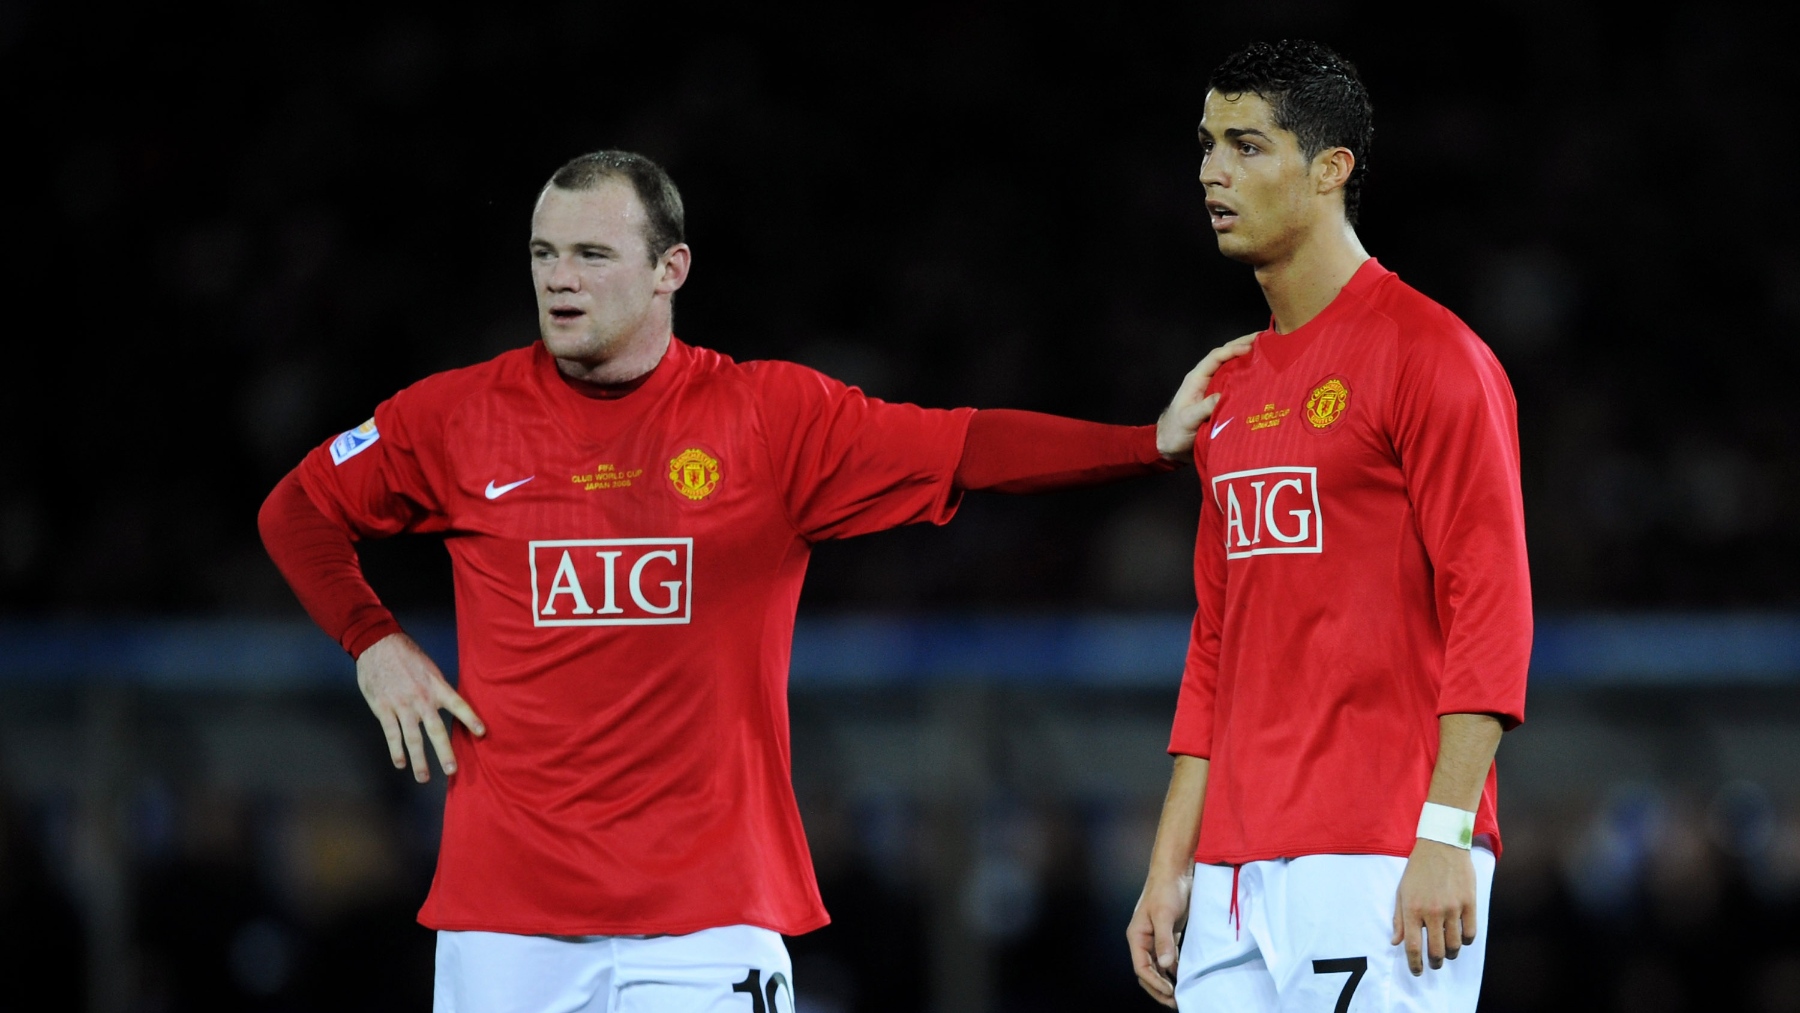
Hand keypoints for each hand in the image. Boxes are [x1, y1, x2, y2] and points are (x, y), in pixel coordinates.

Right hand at [356, 632, 485, 782]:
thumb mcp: (429, 668)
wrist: (378, 645)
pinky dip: (396, 751)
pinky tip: (401, 764)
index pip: (458, 704)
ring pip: (412, 738)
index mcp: (436, 686)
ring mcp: (402, 706)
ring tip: (424, 778)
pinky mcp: (384, 709)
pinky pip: (391, 734)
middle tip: (452, 771)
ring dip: (419, 760)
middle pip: (436, 730)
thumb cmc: (407, 656)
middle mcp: (422, 698)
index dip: (470, 718)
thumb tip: (450, 704)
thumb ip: (438, 689)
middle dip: (444, 752)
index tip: (482, 732)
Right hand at [1127, 866, 1191, 1007]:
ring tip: (1181, 995)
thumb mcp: (1165, 915)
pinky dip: (1175, 969)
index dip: (1155, 982)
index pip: (1142, 967)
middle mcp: (1143, 940)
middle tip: (1175, 1002)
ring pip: (1159, 967)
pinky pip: (1169, 958)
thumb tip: (1166, 965)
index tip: (1171, 992)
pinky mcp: (1168, 935)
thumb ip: (1164, 940)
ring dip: (1167, 981)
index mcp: (1137, 936)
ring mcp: (1155, 938)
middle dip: (1160, 988)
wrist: (1175, 871)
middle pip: (1148, 972)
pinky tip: (1185, 977)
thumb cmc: (1166, 890)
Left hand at [1155, 333, 1257, 460]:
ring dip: (1249, 358)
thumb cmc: (1176, 431)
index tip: (1251, 348)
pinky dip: (1249, 375)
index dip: (1233, 350)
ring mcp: (1214, 388)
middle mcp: (1206, 379)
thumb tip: (1223, 396)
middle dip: (1244, 345)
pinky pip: (1236, 382)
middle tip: (1267, 338)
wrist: (1171, 445)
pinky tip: (1263, 374)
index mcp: (1197, 379)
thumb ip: (1204, 408)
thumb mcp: (1188, 420)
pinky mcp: (1220, 398)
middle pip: (1226, 356)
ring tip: (1269, 351)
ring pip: (1233, 367)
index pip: (1216, 357)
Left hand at [1390, 839, 1477, 974]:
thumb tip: (1396, 942)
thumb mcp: (1402, 891)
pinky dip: (1465, 941)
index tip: (1417, 971)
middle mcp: (1432, 912)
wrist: (1441, 845)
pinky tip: (1460, 939)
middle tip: (1434, 963)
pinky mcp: (1469, 903)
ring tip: (1447, 953)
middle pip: (1436, 951)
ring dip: (1451, 954)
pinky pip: (1470, 933)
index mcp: (1412, 909)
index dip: (1415, 964)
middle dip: (1434, 962)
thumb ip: (1399, 918)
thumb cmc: (1418, 869)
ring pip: (1455, 945)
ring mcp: (1452, 908)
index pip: (1413, 946)